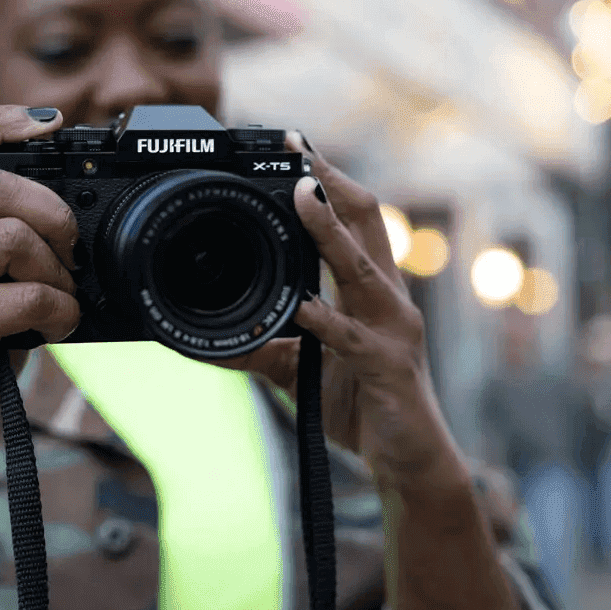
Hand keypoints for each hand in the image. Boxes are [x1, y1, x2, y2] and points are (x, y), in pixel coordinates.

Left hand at [285, 134, 468, 494]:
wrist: (410, 461)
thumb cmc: (363, 403)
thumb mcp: (300, 370)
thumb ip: (261, 347)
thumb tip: (200, 341)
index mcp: (370, 289)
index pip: (355, 218)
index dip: (328, 180)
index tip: (296, 148)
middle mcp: (387, 298)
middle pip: (368, 221)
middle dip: (332, 181)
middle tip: (298, 150)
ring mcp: (392, 330)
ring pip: (361, 267)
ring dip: (329, 231)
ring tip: (303, 198)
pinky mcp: (387, 367)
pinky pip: (352, 338)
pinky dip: (325, 319)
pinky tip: (302, 307)